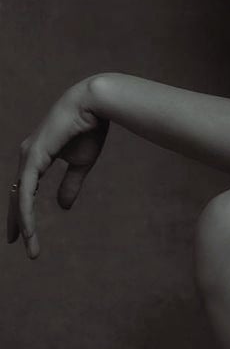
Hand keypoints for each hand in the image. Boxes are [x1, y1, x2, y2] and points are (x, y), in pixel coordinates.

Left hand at [7, 79, 109, 258]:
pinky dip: (26, 212)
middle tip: (16, 243)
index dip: (22, 211)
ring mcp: (28, 156)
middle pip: (17, 196)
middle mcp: (27, 156)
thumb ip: (69, 185)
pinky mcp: (33, 157)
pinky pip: (27, 191)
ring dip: (23, 223)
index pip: (25, 190)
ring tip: (27, 244)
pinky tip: (28, 229)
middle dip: (17, 221)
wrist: (94, 104)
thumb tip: (62, 207)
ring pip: (20, 197)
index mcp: (36, 156)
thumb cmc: (89, 128)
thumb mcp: (81, 164)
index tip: (24, 233)